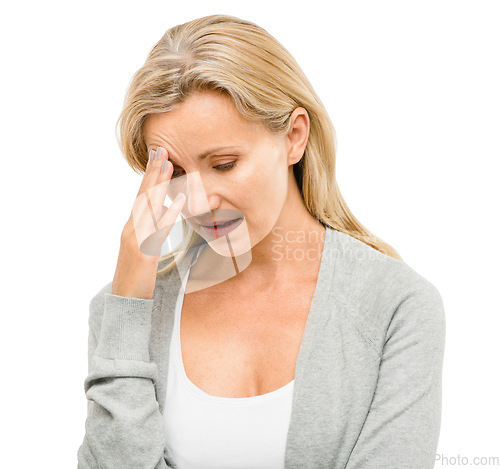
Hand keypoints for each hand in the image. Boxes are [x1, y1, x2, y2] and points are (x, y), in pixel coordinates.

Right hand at [111, 147, 185, 298]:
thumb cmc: (138, 275)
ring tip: (168, 165)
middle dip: (153, 172)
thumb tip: (164, 211)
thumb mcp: (144, 248)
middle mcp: (131, 228)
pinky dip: (168, 214)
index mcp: (133, 226)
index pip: (142, 196)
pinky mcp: (143, 253)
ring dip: (158, 185)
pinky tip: (179, 201)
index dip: (150, 176)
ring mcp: (135, 239)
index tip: (158, 156)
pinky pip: (158, 231)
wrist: (124, 301)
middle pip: (143, 195)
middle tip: (162, 149)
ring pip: (148, 207)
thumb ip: (152, 230)